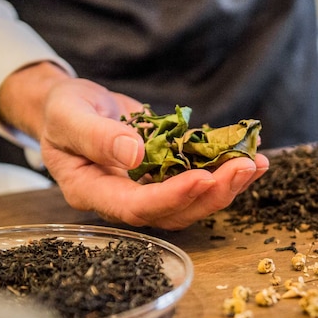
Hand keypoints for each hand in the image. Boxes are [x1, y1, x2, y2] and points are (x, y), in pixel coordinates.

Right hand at [0, 63, 268, 228]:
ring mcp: (148, 188)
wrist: (70, 106)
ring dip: (227, 185)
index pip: (136, 207)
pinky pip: (199, 177)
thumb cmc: (62, 111)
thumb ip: (97, 137)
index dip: (171, 197)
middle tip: (244, 168)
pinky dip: (226, 168)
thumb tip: (135, 155)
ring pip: (193, 200)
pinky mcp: (167, 173)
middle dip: (212, 193)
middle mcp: (124, 198)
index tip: (203, 179)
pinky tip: (252, 155)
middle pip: (174, 211)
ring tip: (255, 163)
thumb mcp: (69, 115)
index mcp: (93, 191)